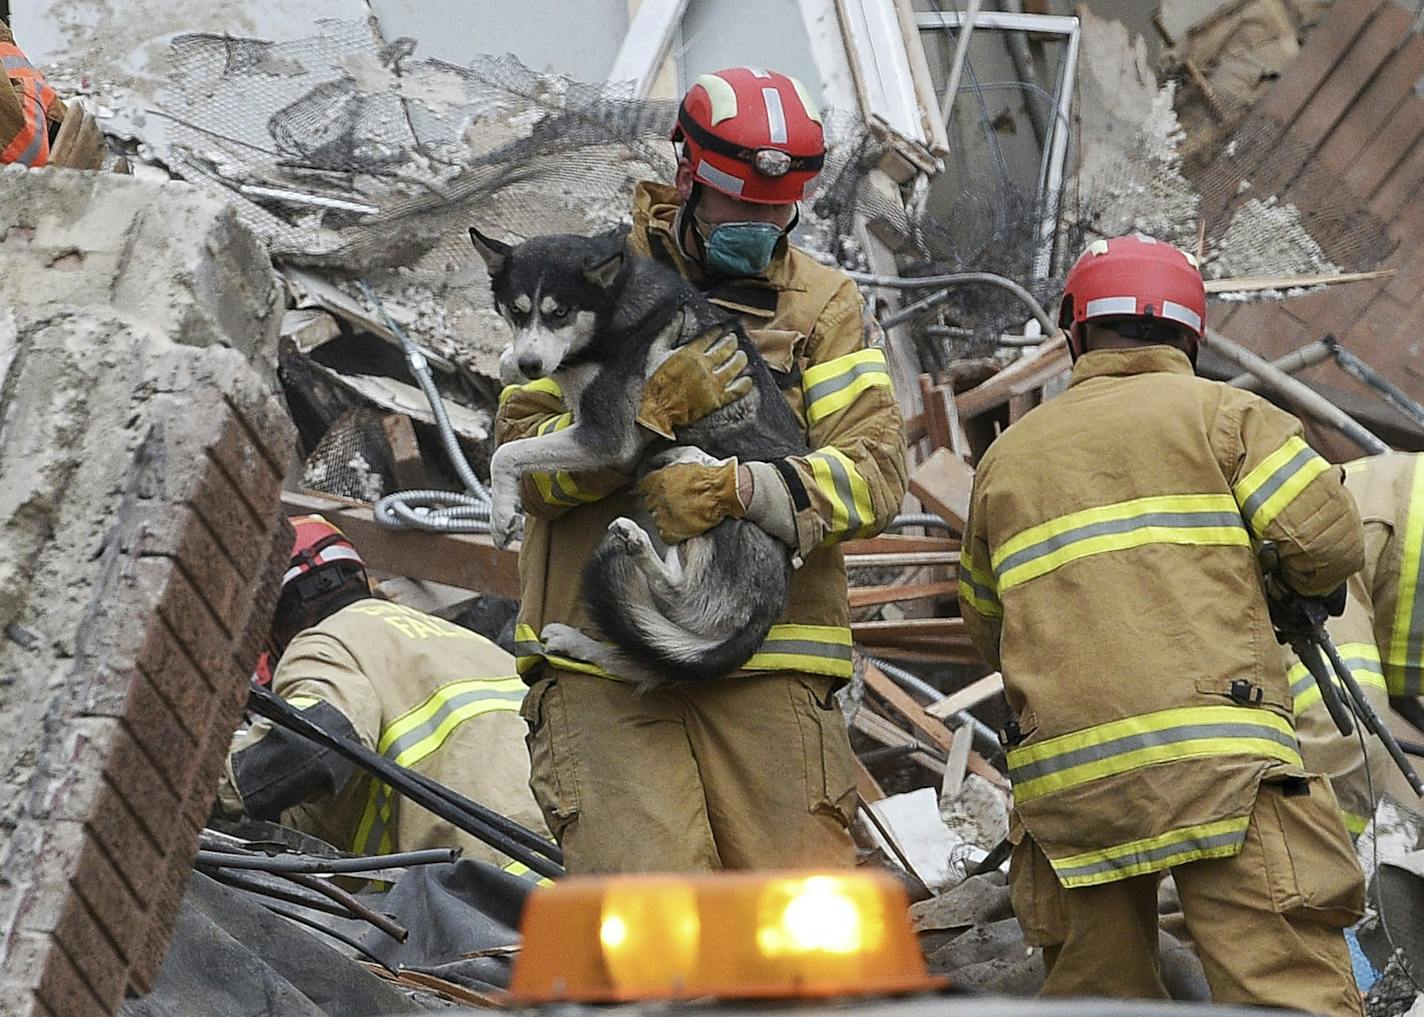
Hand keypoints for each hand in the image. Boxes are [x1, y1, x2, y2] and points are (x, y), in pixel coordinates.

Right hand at [636, 330, 751, 439]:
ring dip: (741, 358)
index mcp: (690, 352)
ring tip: (741, 356)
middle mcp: (704, 366)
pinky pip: (737, 390)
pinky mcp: (717, 400)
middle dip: (732, 341)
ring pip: (735, 366)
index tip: (721, 330)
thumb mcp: (656, 351)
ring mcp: (712, 383)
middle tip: (733, 340)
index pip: (711, 336)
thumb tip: (680, 314)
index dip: (718, 331)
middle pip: (726, 348)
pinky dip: (745, 384)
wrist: (655, 410)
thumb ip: (669, 331)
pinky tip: (747, 379)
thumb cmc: (652, 380)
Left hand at [638, 455, 745, 543]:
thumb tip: (662, 470)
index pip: (642, 487)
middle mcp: (656, 497)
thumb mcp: (685, 466)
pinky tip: (682, 527)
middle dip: (658, 503)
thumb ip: (669, 471)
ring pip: (656, 519)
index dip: (651, 490)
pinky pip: (665, 535)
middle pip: (648, 503)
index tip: (658, 493)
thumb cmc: (708, 477)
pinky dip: (673, 533)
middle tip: (673, 504)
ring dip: (666, 517)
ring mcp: (662, 515)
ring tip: (681, 515)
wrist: (722, 492)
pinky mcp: (671, 530)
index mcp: (658, 480)